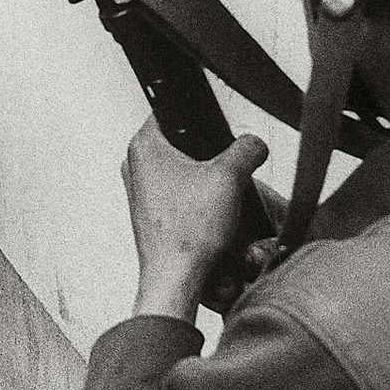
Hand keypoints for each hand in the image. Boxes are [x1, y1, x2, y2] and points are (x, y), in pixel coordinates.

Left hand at [122, 116, 268, 321]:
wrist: (176, 278)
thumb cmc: (188, 233)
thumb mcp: (230, 176)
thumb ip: (247, 149)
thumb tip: (254, 144)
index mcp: (144, 146)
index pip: (171, 111)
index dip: (200, 118)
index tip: (217, 131)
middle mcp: (135, 166)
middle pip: (182, 143)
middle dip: (209, 155)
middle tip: (225, 169)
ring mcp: (140, 192)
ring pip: (183, 171)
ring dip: (206, 181)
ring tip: (219, 196)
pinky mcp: (150, 214)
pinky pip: (181, 196)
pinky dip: (198, 202)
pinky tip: (211, 215)